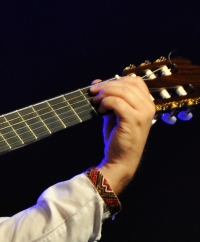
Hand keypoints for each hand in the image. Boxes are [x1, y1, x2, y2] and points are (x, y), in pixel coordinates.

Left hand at [90, 74, 154, 193]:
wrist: (121, 161)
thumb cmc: (118, 138)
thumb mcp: (115, 114)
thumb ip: (110, 99)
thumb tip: (96, 83)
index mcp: (147, 103)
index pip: (135, 81)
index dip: (116, 80)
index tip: (101, 86)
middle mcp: (148, 106)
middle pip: (128, 84)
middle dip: (107, 85)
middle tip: (93, 92)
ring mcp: (143, 113)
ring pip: (122, 91)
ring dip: (105, 93)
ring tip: (95, 101)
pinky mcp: (134, 120)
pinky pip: (118, 102)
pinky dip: (106, 102)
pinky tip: (100, 109)